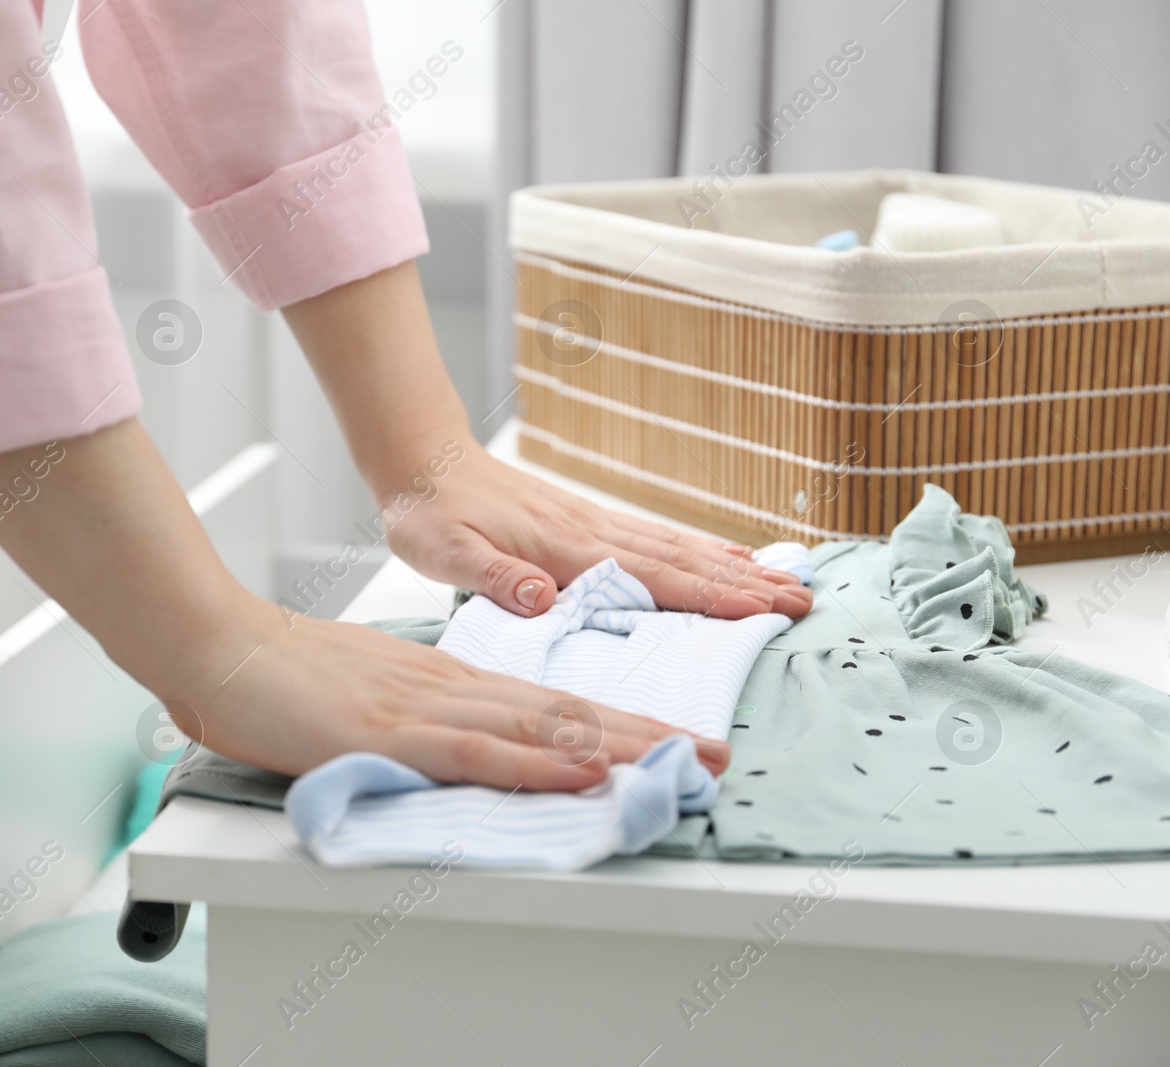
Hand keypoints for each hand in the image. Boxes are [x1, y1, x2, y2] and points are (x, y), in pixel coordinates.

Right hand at [170, 605, 731, 791]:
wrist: (227, 648)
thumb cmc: (291, 675)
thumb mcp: (376, 692)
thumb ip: (427, 713)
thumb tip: (473, 734)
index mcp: (452, 683)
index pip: (551, 704)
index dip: (619, 723)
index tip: (675, 739)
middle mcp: (454, 691)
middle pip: (567, 713)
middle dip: (646, 735)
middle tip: (716, 754)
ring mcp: (427, 709)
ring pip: (540, 727)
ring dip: (617, 747)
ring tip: (681, 762)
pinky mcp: (393, 733)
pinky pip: (480, 751)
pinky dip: (539, 761)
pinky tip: (582, 769)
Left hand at [385, 443, 813, 619]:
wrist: (422, 459)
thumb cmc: (431, 512)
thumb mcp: (445, 551)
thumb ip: (494, 576)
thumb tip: (539, 597)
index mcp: (565, 547)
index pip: (652, 577)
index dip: (710, 598)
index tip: (764, 611)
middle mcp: (591, 531)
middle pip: (683, 561)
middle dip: (745, 585)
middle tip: (805, 602)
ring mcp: (593, 522)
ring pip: (677, 547)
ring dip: (734, 568)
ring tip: (786, 581)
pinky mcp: (585, 520)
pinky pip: (655, 538)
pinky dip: (699, 550)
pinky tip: (726, 558)